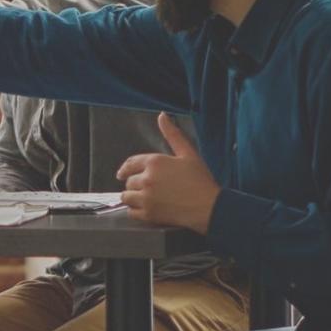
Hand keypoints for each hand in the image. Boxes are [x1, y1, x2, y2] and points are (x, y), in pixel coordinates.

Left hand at [116, 113, 220, 232]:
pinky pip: (131, 213)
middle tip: (148, 188)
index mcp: (155, 162)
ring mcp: (146, 198)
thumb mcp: (188, 153)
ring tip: (145, 199)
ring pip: (126, 197)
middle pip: (129, 182)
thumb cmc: (200, 180)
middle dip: (136, 184)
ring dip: (133, 197)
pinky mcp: (148, 215)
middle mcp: (147, 179)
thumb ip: (172, 134)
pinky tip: (146, 209)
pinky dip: (136, 211)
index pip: (130, 163)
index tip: (121, 174)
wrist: (209, 207)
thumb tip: (162, 116)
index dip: (125, 169)